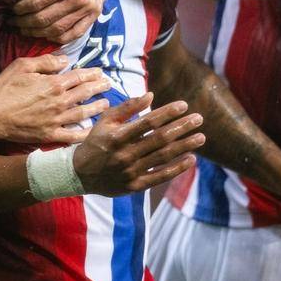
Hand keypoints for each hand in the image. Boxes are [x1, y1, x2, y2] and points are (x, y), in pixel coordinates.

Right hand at [0, 54, 111, 143]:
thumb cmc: (4, 88)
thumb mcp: (23, 65)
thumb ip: (46, 61)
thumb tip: (65, 61)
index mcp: (54, 84)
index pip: (79, 77)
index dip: (91, 74)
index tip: (100, 72)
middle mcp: (59, 102)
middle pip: (84, 93)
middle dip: (99, 88)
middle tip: (108, 85)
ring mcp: (55, 120)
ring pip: (82, 113)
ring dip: (96, 108)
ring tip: (106, 104)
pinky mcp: (49, 135)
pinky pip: (71, 136)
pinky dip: (83, 134)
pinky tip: (92, 131)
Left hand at [11, 0, 113, 43]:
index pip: (37, 2)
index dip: (20, 8)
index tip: (11, 9)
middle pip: (45, 19)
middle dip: (25, 23)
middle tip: (12, 22)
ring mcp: (88, 9)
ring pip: (58, 30)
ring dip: (38, 33)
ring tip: (24, 30)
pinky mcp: (95, 14)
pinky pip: (75, 33)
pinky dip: (59, 39)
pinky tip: (46, 35)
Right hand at [73, 93, 204, 195]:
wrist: (80, 174)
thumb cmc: (96, 141)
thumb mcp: (106, 121)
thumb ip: (127, 107)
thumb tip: (151, 95)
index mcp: (118, 136)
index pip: (147, 122)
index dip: (167, 113)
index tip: (183, 105)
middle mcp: (125, 154)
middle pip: (159, 139)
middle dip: (181, 128)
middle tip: (199, 119)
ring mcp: (131, 171)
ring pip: (163, 157)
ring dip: (184, 146)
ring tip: (201, 137)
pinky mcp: (135, 185)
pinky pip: (160, 176)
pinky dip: (176, 168)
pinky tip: (191, 159)